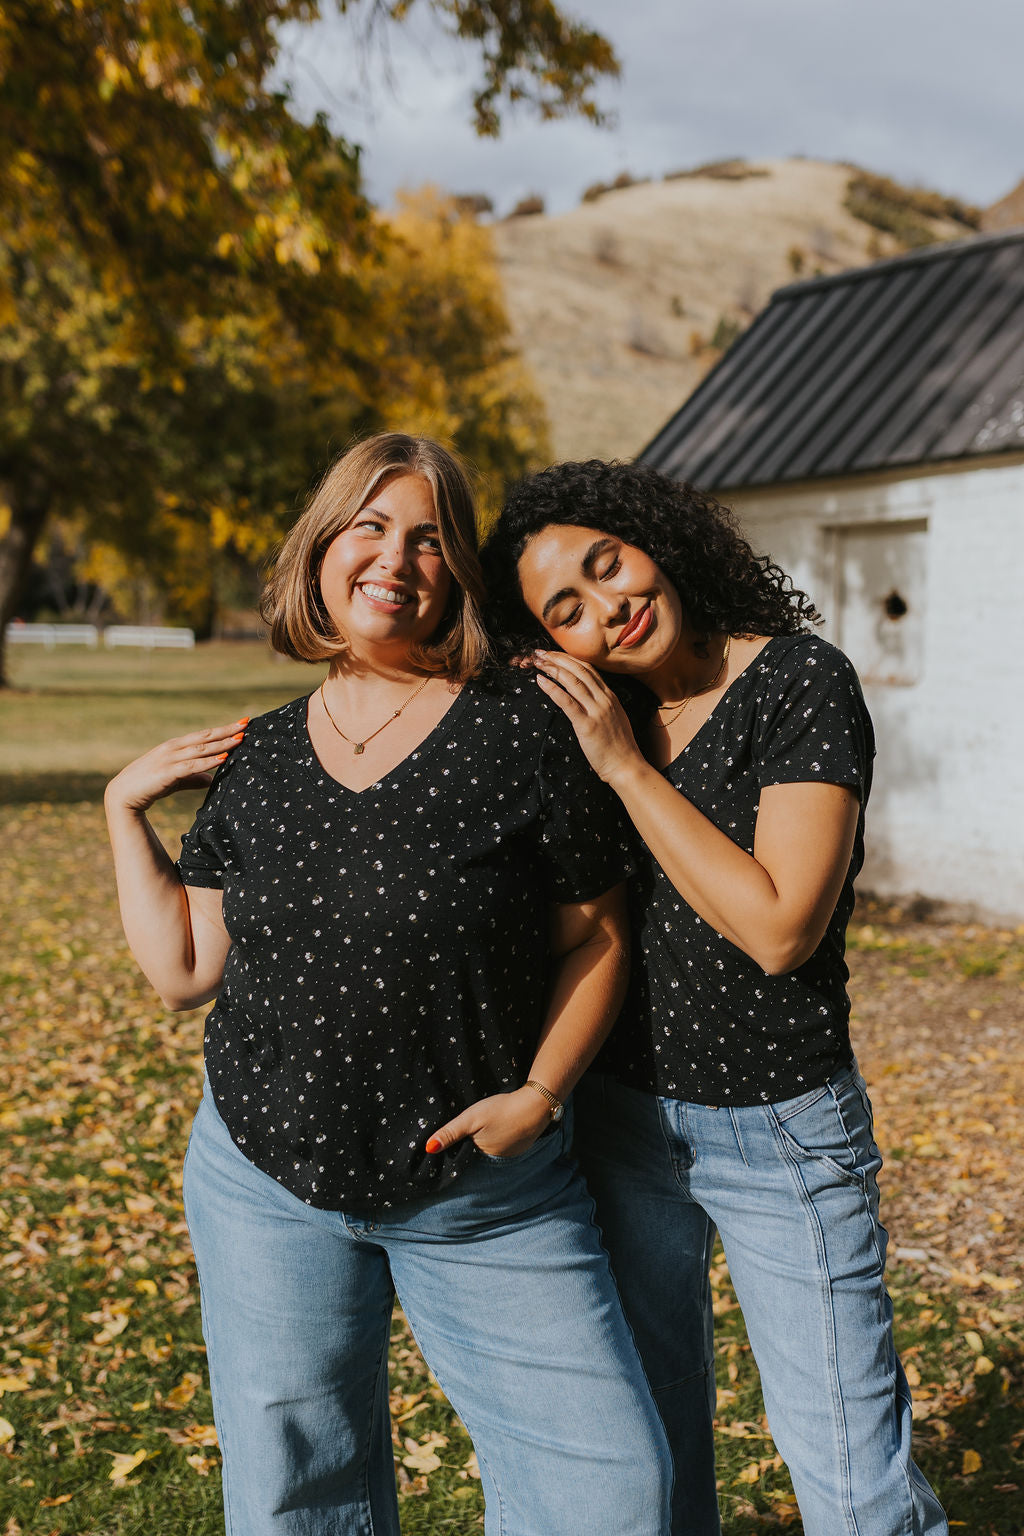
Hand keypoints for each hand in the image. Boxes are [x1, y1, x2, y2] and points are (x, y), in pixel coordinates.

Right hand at [105, 720, 247, 812]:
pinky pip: (192, 765)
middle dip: (226, 730)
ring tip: (240, 739)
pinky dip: (209, 761)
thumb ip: (193, 777)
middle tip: (246, 723)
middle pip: (205, 737)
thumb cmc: (149, 785)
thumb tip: (211, 779)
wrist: (123, 795)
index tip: (241, 724)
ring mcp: (169, 758)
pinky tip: (223, 758)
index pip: (203, 735)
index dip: (222, 730)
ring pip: (201, 749)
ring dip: (222, 743)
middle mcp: (173, 748)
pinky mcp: (167, 772)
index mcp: (175, 746)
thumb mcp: (175, 779)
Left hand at [425, 1087, 552, 1158]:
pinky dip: (498, 1138)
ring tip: (483, 1128)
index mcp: (480, 1156)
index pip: (462, 1156)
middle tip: (469, 1128)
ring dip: (485, 1141)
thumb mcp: (471, 1118)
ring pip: (489, 1149)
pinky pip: (502, 1145)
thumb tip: (428, 1149)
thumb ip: (450, 1133)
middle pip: (475, 1153)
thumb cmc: (501, 1110)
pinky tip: (498, 1127)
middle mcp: (494, 1161)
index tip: (449, 1141)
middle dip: (469, 1145)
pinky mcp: (519, 1147)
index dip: (455, 1148)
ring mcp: (509, 1155)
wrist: (536, 1106)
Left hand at [531, 651, 644, 785]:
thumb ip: (602, 706)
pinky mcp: (587, 725)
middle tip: (540, 653)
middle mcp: (604, 699)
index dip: (569, 659)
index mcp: (610, 696)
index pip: (589, 669)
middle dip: (558, 658)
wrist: (626, 766)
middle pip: (579, 670)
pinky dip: (552, 688)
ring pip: (573, 681)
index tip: (554, 654)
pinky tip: (541, 681)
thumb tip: (587, 699)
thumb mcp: (614, 718)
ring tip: (537, 662)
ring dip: (553, 668)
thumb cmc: (619, 747)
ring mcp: (596, 711)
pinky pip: (567, 702)